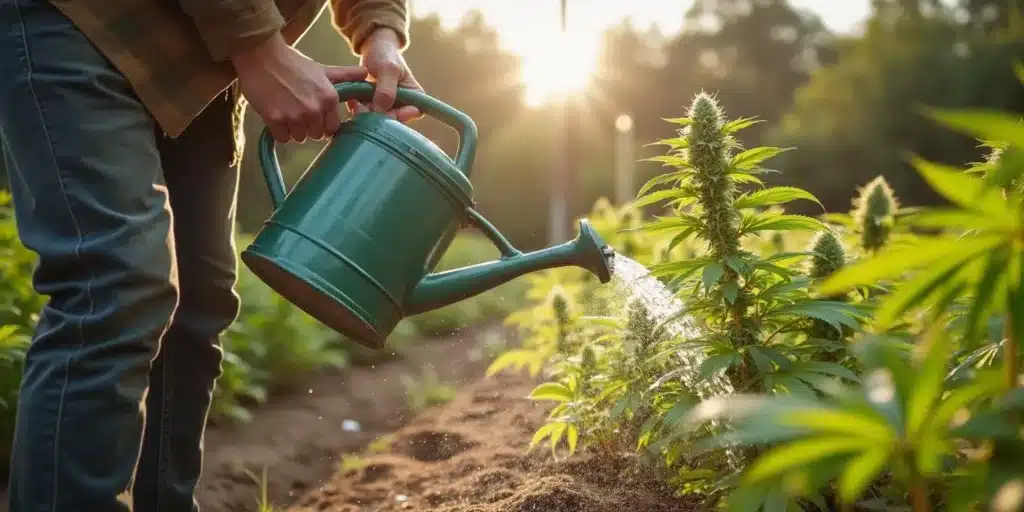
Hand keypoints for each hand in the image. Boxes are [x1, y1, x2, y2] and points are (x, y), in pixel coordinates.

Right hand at [231, 32, 368, 142]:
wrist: (261, 56)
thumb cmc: (292, 62)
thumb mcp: (322, 69)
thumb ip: (345, 75)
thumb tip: (366, 73)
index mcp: (329, 98)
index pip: (332, 128)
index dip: (323, 123)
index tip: (314, 115)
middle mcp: (315, 109)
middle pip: (316, 135)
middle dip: (308, 126)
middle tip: (297, 109)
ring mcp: (294, 116)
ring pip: (299, 138)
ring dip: (292, 129)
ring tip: (286, 109)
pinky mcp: (275, 120)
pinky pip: (282, 138)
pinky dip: (278, 130)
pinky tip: (275, 114)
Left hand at [349, 27, 423, 122]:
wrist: (372, 49)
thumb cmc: (386, 55)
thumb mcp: (388, 68)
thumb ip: (386, 89)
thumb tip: (380, 111)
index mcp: (415, 96)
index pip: (414, 112)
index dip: (403, 116)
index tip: (389, 113)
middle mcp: (404, 105)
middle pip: (395, 120)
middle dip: (379, 117)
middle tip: (364, 109)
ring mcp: (389, 108)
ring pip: (379, 120)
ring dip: (366, 115)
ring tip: (355, 104)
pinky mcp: (374, 108)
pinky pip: (367, 115)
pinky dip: (359, 110)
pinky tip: (352, 102)